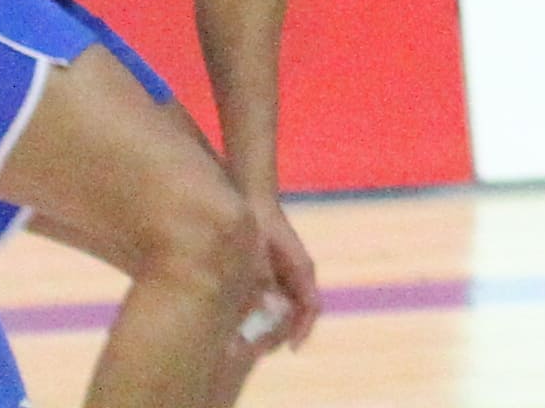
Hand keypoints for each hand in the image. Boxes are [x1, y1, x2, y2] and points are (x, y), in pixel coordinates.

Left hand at [242, 196, 325, 356]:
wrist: (249, 196)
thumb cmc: (259, 223)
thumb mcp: (260, 254)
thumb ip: (264, 283)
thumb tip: (268, 312)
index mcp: (302, 270)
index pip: (311, 308)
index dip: (302, 330)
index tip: (291, 347)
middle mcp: (295, 276)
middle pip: (293, 315)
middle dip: (276, 335)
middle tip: (252, 349)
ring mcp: (281, 275)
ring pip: (278, 311)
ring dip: (263, 327)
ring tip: (239, 340)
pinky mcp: (265, 274)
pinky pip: (265, 302)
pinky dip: (254, 315)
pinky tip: (234, 320)